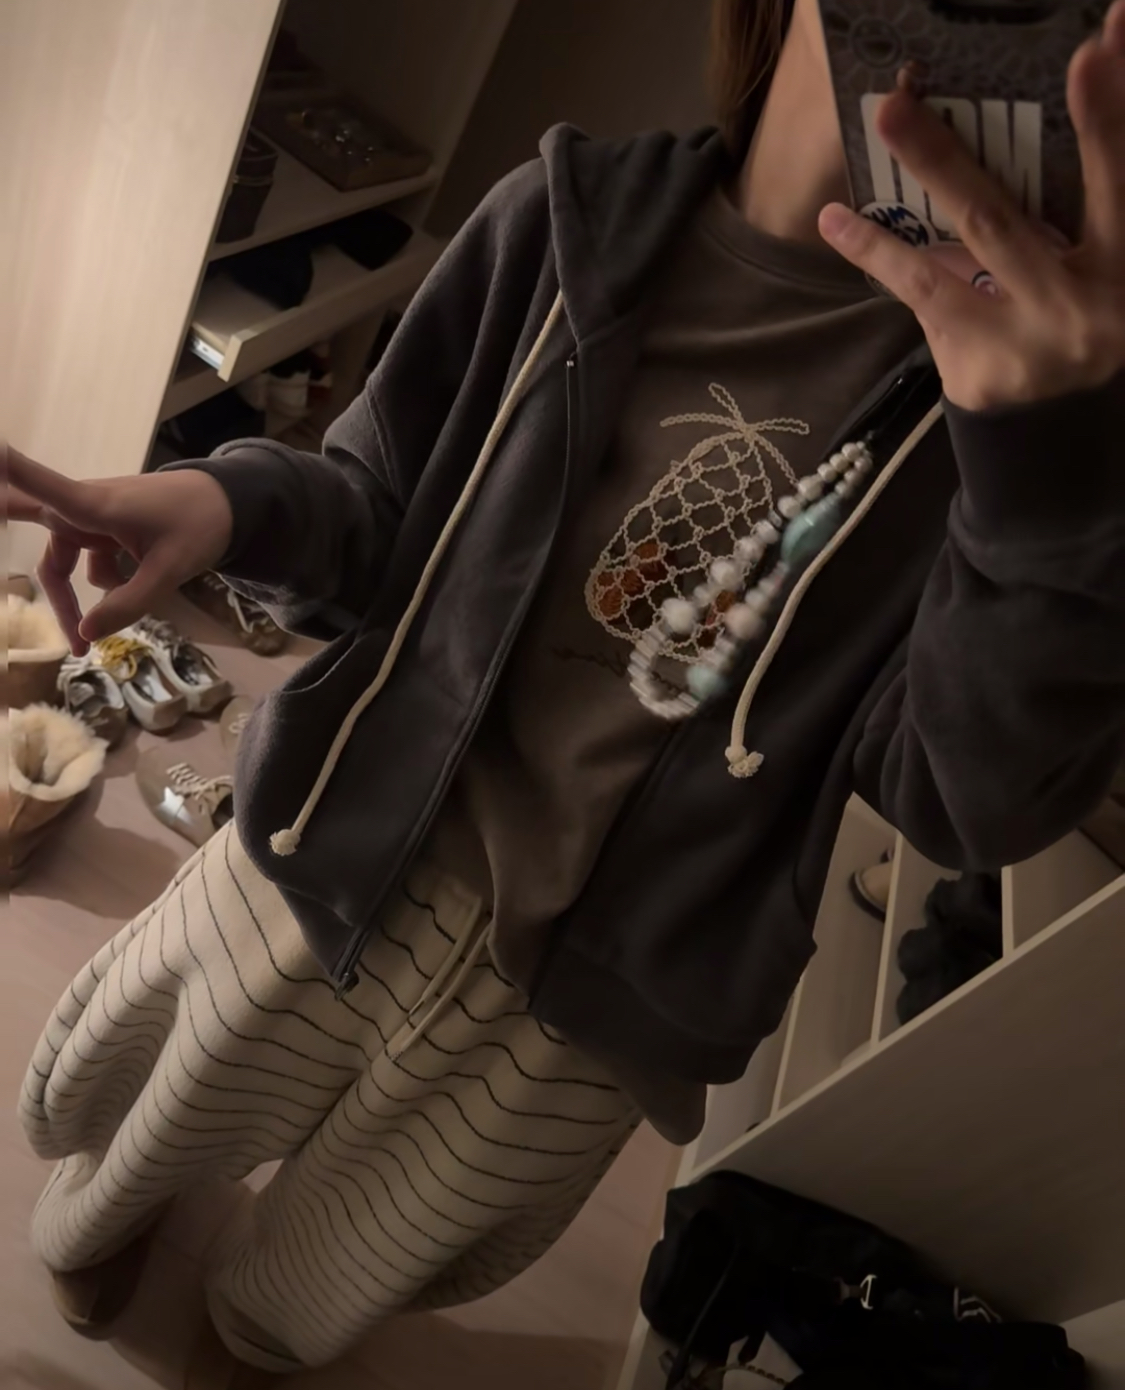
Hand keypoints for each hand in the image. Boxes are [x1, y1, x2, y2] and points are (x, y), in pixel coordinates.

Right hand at [3, 443, 232, 653]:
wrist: (230, 506)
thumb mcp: (170, 572)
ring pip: (62, 560)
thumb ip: (130, 604)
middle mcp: (86, 507)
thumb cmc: (199, 526)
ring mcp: (95, 518)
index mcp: (96, 505)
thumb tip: (88, 632)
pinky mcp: (106, 528)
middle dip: (4, 522)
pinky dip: (102, 582)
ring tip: (81, 644)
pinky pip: (89, 561)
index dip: (12, 470)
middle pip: (37, 534)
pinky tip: (129, 591)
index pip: (41, 486)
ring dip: (69, 597)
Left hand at [818, 0, 1124, 411]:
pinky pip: (921, 296)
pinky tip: (837, 223)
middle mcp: (1081, 301)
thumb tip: (1003, 132)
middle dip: (951, 155)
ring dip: (909, 192)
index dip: (1106, 117)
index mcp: (1121, 265)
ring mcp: (1025, 340)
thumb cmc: (1075, 329)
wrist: (1061, 435)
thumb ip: (1065, 218)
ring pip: (954, 257)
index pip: (1117, 180)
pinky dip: (877, 254)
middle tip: (901, 100)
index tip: (1099, 43)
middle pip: (1004, 217)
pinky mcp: (980, 368)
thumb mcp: (1091, 269)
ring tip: (878, 128)